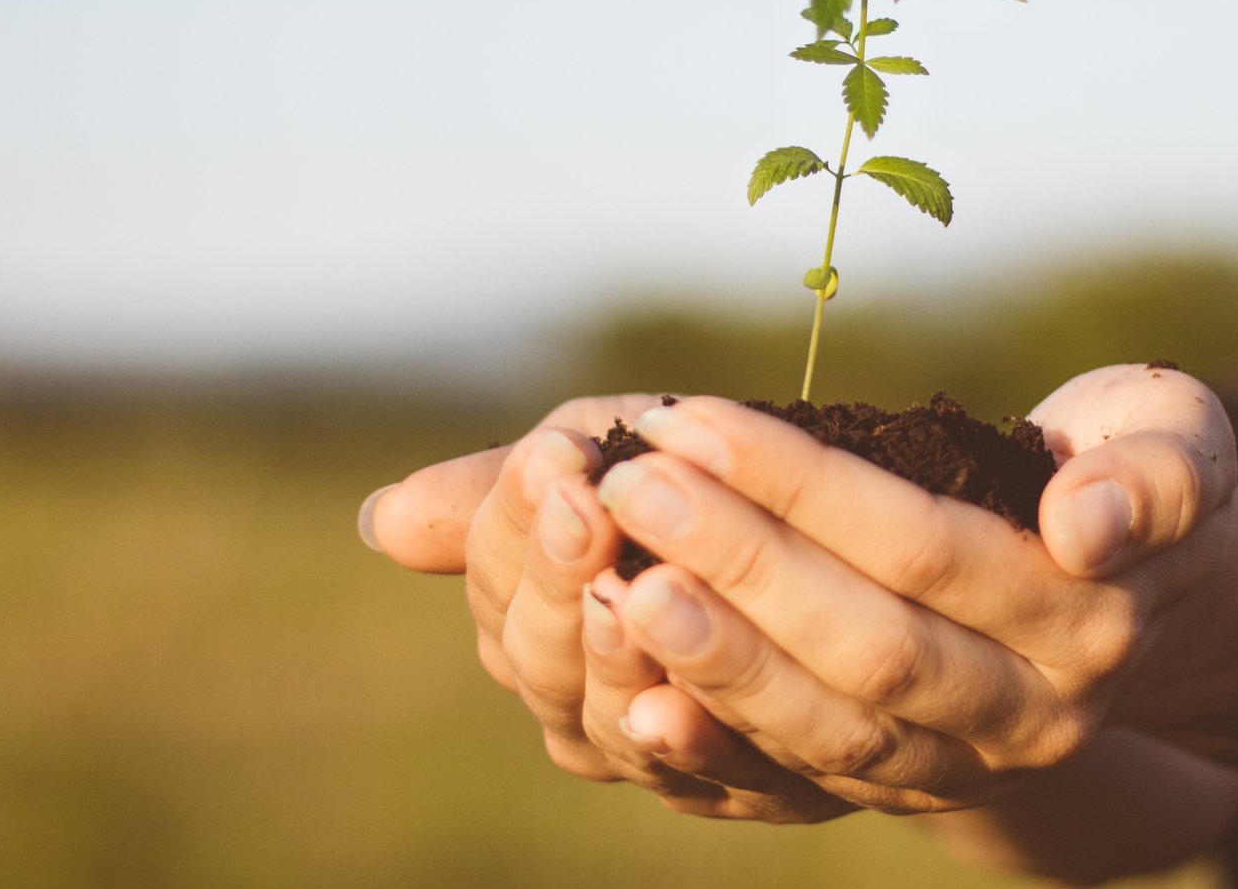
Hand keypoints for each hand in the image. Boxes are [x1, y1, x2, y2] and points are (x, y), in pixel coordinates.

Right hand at [363, 396, 853, 820]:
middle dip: (557, 571)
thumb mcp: (618, 453)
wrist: (856, 563)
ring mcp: (654, 748)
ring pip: (606, 718)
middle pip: (535, 652)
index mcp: (530, 611)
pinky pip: (709, 775)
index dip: (514, 515)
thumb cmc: (710, 486)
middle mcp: (576, 696)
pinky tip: (676, 709)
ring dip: (612, 654)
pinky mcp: (749, 784)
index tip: (555, 453)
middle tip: (588, 501)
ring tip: (630, 590)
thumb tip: (382, 520)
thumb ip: (513, 491)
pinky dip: (686, 745)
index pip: (494, 571)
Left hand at [588, 363, 1237, 813]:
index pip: (925, 547)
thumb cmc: (1137, 472)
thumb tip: (1085, 523)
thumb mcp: (1180, 442)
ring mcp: (966, 765)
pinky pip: (804, 783)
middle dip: (737, 565)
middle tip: (628, 485)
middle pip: (866, 649)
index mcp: (1088, 619)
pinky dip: (718, 746)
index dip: (804, 487)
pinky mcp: (907, 786)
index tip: (692, 418)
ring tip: (612, 581)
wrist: (1152, 602)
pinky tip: (633, 701)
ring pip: (829, 731)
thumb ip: (1157, 474)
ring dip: (713, 658)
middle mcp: (1032, 714)